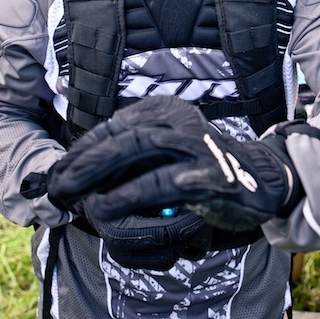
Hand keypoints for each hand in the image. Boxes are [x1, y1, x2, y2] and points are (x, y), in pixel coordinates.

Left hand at [47, 95, 304, 231]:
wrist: (261, 179)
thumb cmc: (202, 167)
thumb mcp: (166, 151)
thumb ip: (133, 158)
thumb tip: (83, 175)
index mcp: (166, 110)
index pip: (115, 124)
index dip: (83, 148)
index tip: (59, 170)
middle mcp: (179, 120)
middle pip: (123, 135)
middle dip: (85, 160)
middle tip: (58, 184)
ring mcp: (195, 144)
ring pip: (138, 151)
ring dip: (101, 175)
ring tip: (76, 198)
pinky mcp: (207, 174)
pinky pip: (160, 183)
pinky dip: (129, 195)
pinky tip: (107, 208)